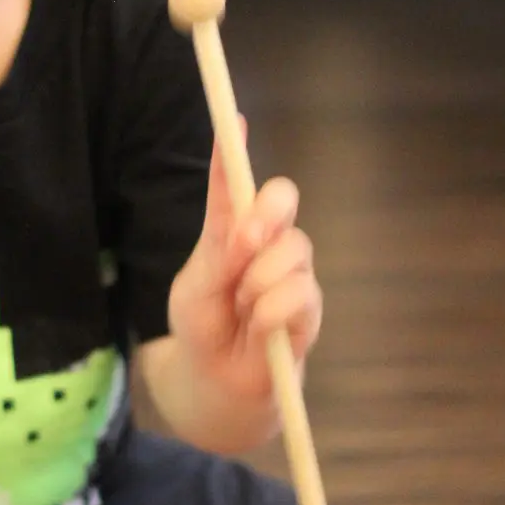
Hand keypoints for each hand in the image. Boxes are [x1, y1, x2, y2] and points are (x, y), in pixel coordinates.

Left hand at [167, 128, 322, 408]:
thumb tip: (243, 226)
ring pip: (294, 248)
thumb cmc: (202, 328)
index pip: (236, 184)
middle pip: (284, 196)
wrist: (216, 384)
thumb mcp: (194, 287)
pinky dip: (272, 309)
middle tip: (242, 241)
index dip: (235, 150)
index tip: (234, 119)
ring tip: (242, 307)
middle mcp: (269, 242)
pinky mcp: (310, 309)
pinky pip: (302, 292)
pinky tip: (259, 326)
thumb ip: (217, 253)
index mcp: (233, 230)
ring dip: (260, 279)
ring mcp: (293, 272)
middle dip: (265, 212)